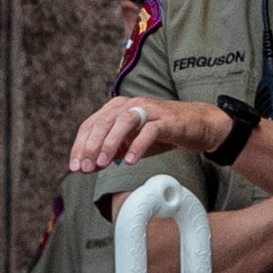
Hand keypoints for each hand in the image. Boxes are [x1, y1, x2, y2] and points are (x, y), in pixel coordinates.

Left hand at [69, 93, 205, 173]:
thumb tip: (89, 166)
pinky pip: (149, 131)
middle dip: (91, 146)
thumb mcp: (131, 144)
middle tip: (86, 168)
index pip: (91, 124)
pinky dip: (137, 146)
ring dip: (110, 143)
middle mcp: (130, 104)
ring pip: (123, 122)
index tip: (76, 167)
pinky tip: (129, 161)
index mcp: (117, 108)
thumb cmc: (161, 133)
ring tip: (104, 163)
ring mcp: (149, 110)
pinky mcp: (166, 120)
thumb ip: (111, 152)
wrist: (197, 125)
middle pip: (103, 122)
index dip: (80, 146)